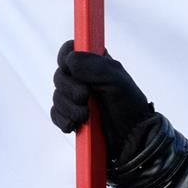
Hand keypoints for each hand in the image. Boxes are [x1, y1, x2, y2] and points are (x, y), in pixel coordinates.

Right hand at [51, 41, 154, 155]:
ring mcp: (75, 97)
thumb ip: (95, 66)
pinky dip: (64, 120)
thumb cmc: (129, 105)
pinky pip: (56, 114)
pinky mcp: (71, 115)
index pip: (70, 50)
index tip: (72, 69)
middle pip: (59, 75)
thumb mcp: (117, 81)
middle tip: (85, 97)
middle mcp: (83, 78)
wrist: (131, 137)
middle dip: (70, 89)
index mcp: (95, 64)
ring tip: (86, 116)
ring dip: (69, 107)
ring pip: (57, 96)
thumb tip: (69, 61)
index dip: (66, 58)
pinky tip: (75, 125)